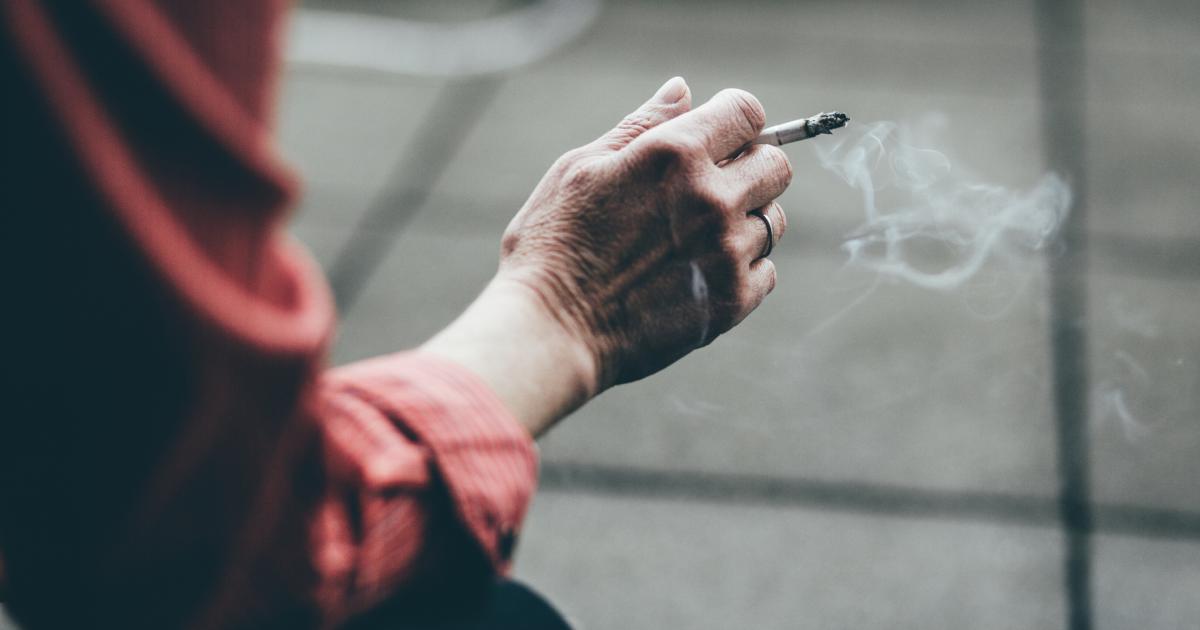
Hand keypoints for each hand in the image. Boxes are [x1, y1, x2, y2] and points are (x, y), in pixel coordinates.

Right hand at [423, 78, 790, 436]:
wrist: (550, 331)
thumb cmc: (553, 247)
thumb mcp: (581, 168)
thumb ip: (640, 126)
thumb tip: (683, 91)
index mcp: (675, 154)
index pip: (748, 112)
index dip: (734, 121)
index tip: (718, 140)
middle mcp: (712, 198)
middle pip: (776, 165)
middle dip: (749, 169)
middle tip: (708, 191)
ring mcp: (728, 252)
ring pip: (774, 220)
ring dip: (745, 222)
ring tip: (693, 240)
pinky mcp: (732, 300)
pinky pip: (767, 271)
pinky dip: (743, 270)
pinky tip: (698, 274)